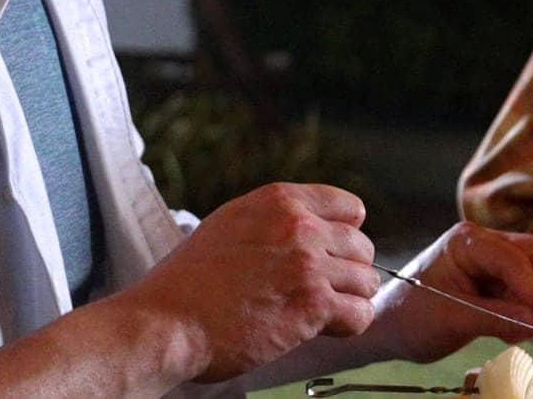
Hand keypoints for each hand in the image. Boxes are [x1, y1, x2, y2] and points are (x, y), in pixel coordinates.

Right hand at [114, 182, 381, 382]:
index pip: (350, 208)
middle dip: (347, 271)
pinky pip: (360, 313)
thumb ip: (275, 222)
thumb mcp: (231, 224)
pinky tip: (326, 329)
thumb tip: (310, 231)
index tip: (332, 254)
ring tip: (321, 312)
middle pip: (362, 245)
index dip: (344, 235)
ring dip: (349, 299)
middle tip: (322, 290)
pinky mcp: (312, 305)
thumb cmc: (188, 282)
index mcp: (279, 201)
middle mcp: (300, 226)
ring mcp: (308, 265)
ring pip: (366, 280)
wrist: (166, 322)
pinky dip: (350, 325)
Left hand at [366, 222, 532, 362]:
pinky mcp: (500, 276)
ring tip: (501, 325)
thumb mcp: (454, 321)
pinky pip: (529, 288)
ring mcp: (494, 257)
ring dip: (530, 302)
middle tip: (518, 323)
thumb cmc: (412, 318)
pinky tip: (503, 323)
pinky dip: (526, 308)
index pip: (514, 258)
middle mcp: (485, 241)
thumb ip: (498, 318)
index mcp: (466, 241)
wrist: (392, 327)